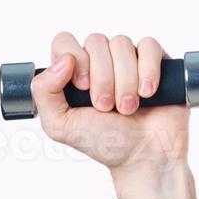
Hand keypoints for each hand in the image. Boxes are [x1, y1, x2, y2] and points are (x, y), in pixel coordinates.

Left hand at [29, 31, 189, 175]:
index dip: (74, 58)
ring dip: (125, 80)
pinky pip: (149, 46)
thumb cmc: (103, 141)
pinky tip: (147, 93)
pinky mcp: (155, 61)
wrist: (144, 156)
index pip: (64, 42)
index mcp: (72, 72)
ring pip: (121, 44)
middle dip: (102, 78)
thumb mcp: (59, 125)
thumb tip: (63, 60)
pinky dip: (148, 70)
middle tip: (105, 107)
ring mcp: (127, 59)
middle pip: (95, 42)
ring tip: (127, 108)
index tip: (82, 87)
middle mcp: (99, 61)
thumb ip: (44, 92)